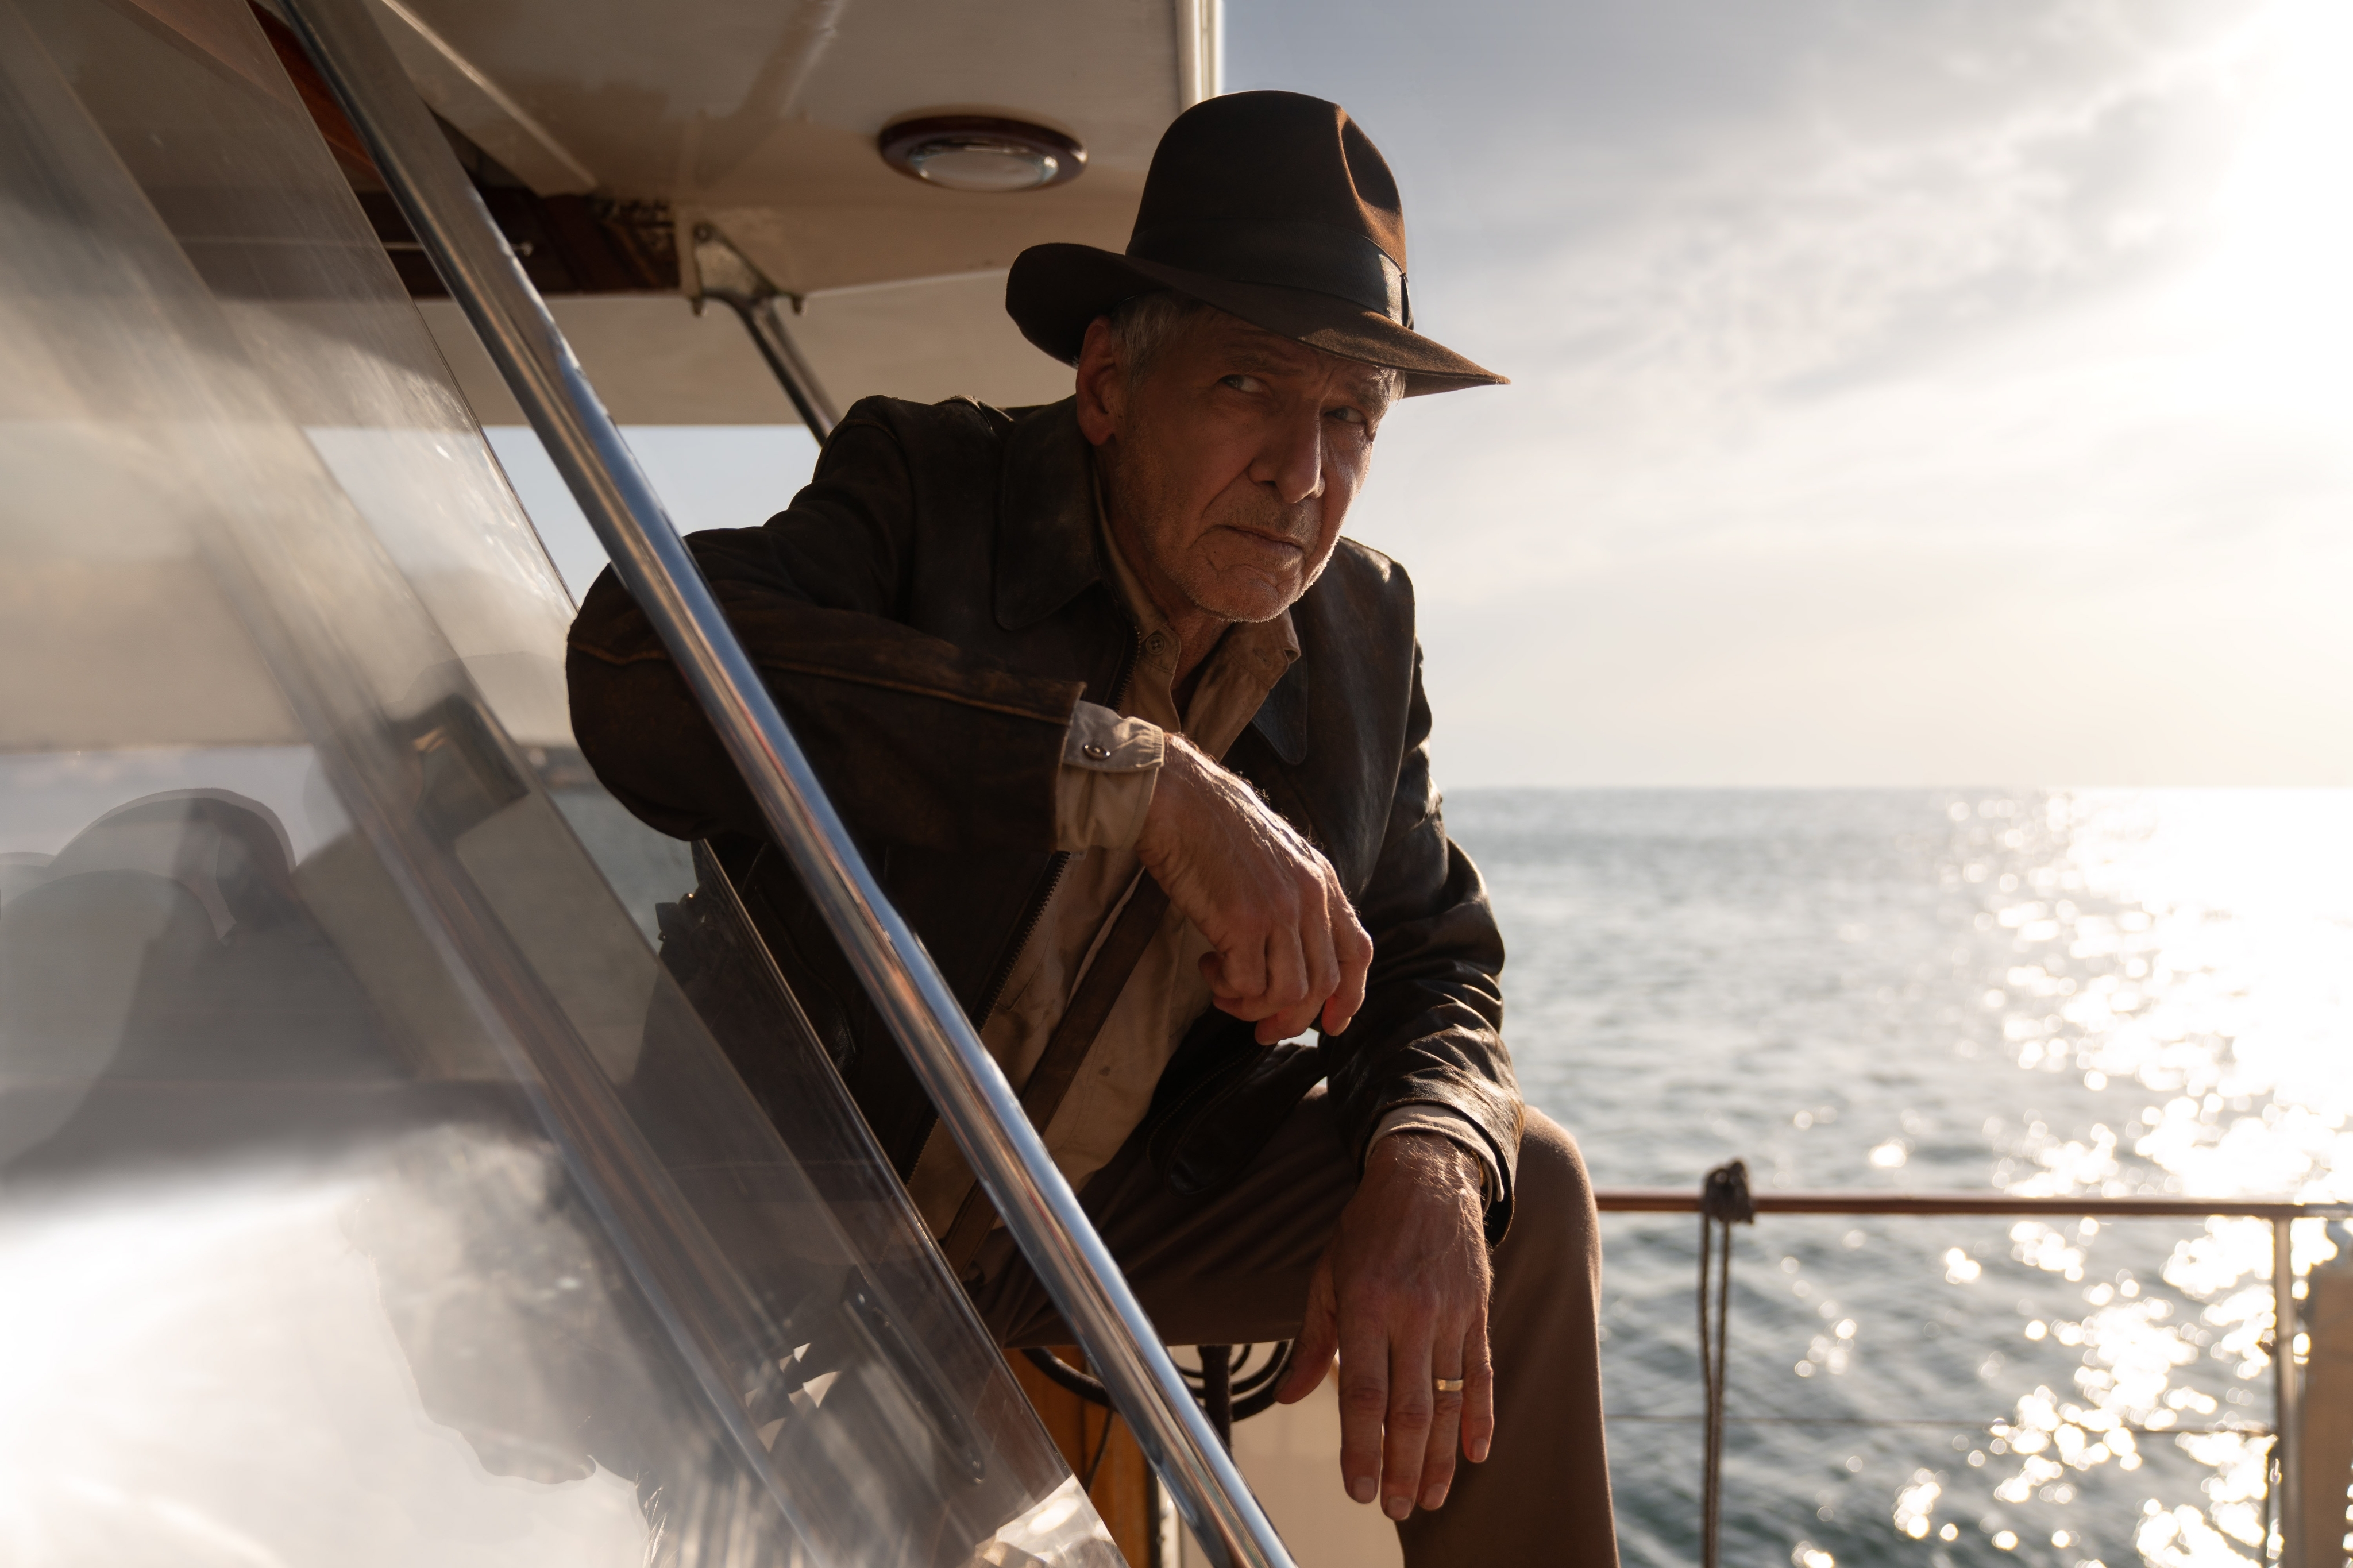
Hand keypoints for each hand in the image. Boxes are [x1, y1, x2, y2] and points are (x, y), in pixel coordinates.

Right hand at [1135, 735, 1371, 1042]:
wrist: (1178, 798)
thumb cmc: (1212, 826)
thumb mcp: (1274, 856)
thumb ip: (1294, 896)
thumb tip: (1292, 955)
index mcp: (1321, 879)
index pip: (1356, 951)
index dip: (1350, 996)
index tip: (1330, 1023)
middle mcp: (1309, 897)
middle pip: (1323, 984)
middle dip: (1292, 1019)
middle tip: (1261, 1029)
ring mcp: (1279, 910)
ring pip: (1288, 993)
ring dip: (1254, 1007)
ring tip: (1224, 991)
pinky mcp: (1243, 922)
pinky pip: (1248, 986)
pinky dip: (1227, 989)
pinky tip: (1207, 966)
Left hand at [1275, 1132, 1493, 1517]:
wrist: (1428, 1174)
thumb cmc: (1367, 1228)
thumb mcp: (1327, 1275)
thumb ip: (1314, 1341)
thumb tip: (1288, 1397)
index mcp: (1366, 1304)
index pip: (1364, 1393)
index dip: (1361, 1447)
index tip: (1358, 1489)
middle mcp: (1412, 1313)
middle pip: (1410, 1409)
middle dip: (1401, 1467)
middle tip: (1393, 1509)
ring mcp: (1452, 1315)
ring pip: (1448, 1402)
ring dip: (1438, 1457)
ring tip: (1428, 1499)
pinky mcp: (1478, 1313)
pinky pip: (1482, 1376)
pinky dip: (1481, 1419)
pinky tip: (1475, 1456)